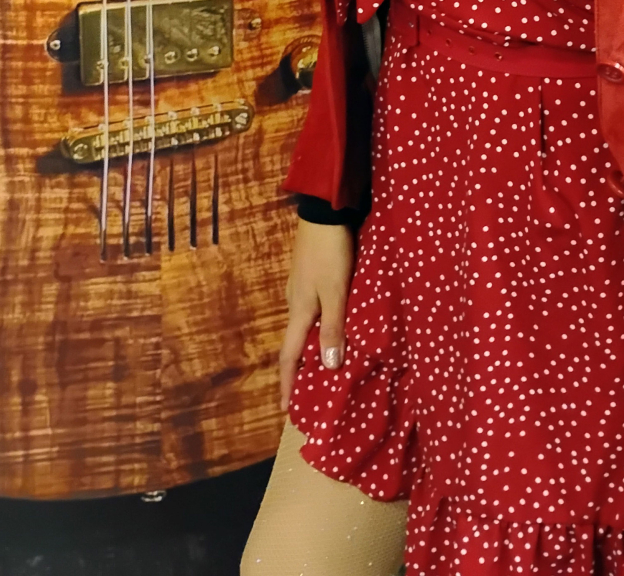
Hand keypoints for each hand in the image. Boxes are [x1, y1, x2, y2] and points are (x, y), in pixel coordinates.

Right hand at [278, 220, 354, 411]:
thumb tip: (329, 367)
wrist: (324, 213)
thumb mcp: (336, 292)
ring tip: (324, 366)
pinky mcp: (310, 276)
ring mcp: (301, 288)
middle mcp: (295, 303)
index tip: (287, 410)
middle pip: (294, 344)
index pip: (289, 357)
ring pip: (304, 327)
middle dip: (299, 371)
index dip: (288, 384)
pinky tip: (332, 328)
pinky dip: (318, 328)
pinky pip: (312, 312)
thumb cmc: (331, 253)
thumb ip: (333, 327)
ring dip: (310, 349)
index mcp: (299, 311)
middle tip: (310, 393)